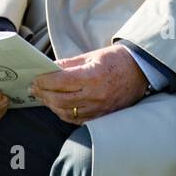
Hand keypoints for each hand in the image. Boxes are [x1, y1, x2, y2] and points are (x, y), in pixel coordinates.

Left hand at [30, 44, 146, 123]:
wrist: (140, 72)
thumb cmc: (116, 60)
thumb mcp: (92, 56)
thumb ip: (69, 64)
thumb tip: (49, 68)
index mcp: (93, 76)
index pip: (61, 81)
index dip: (45, 81)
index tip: (35, 78)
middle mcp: (95, 95)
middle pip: (60, 99)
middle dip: (44, 93)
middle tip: (34, 88)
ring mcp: (99, 108)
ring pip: (66, 112)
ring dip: (51, 105)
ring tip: (43, 97)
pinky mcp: (102, 116)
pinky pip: (77, 120)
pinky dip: (64, 114)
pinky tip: (57, 106)